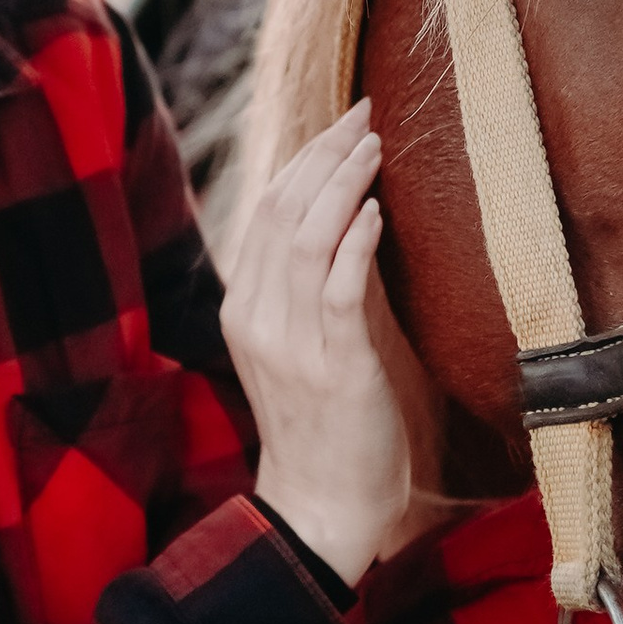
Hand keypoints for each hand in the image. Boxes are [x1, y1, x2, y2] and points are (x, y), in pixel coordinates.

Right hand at [220, 100, 410, 590]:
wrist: (322, 509)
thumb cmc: (327, 427)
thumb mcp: (309, 344)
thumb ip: (321, 285)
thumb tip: (359, 216)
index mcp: (244, 310)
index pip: (264, 212)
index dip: (304, 159)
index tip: (345, 122)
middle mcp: (256, 319)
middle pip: (280, 211)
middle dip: (324, 154)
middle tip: (366, 114)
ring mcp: (290, 344)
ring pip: (303, 239)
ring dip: (341, 184)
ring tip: (375, 146)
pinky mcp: (332, 367)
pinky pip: (337, 290)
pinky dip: (355, 242)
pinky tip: (378, 210)